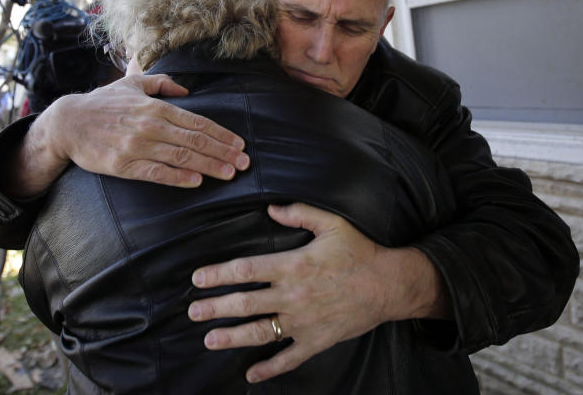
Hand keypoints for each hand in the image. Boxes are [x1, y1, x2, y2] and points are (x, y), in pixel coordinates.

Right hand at [9, 73, 250, 196]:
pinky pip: (155, 172)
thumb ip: (161, 83)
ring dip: (208, 165)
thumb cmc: (102, 104)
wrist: (68, 123)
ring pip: (180, 157)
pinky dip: (177, 177)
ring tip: (229, 173)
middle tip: (244, 163)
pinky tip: (196, 181)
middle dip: (223, 152)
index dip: (221, 134)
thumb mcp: (132, 84)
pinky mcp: (123, 165)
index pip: (197, 122)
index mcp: (155, 107)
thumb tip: (187, 89)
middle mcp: (149, 125)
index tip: (240, 144)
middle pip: (194, 141)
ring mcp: (136, 146)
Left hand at [187, 203, 447, 382]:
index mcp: (292, 265)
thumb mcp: (331, 223)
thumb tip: (271, 209)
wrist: (389, 285)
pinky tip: (251, 373)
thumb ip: (299, 214)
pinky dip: (270, 368)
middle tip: (193, 312)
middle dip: (216, 307)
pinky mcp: (317, 340)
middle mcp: (293, 296)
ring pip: (261, 332)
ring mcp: (304, 322)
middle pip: (246, 303)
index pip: (246, 270)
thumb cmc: (359, 251)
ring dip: (233, 337)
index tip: (197, 279)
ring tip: (209, 339)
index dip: (218, 274)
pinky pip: (290, 358)